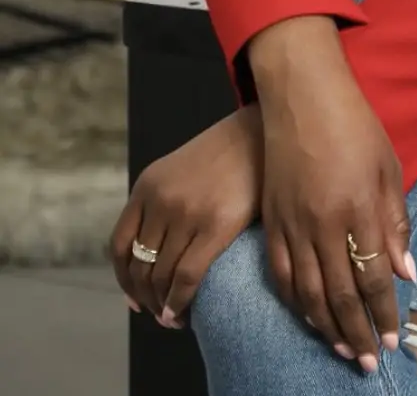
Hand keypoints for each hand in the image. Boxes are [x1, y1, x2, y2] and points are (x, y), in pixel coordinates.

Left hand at [110, 105, 262, 326]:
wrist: (260, 134)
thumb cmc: (224, 157)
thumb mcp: (178, 173)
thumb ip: (160, 205)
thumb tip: (150, 256)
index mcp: (147, 187)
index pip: (120, 246)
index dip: (124, 280)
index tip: (135, 301)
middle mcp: (160, 200)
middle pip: (139, 266)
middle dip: (146, 299)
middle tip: (160, 314)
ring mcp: (186, 213)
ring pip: (160, 276)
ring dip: (162, 306)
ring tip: (173, 318)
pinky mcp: (215, 225)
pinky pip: (186, 277)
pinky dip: (178, 303)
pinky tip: (182, 314)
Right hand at [249, 17, 413, 372]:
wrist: (302, 94)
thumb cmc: (352, 124)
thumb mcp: (386, 167)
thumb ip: (394, 222)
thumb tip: (406, 273)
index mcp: (357, 208)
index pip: (372, 277)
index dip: (382, 313)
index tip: (392, 340)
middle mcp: (322, 222)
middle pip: (339, 293)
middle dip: (356, 332)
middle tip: (368, 361)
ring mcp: (292, 222)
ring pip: (306, 291)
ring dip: (325, 326)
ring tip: (342, 348)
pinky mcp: (271, 218)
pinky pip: (279, 272)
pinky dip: (293, 301)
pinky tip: (306, 315)